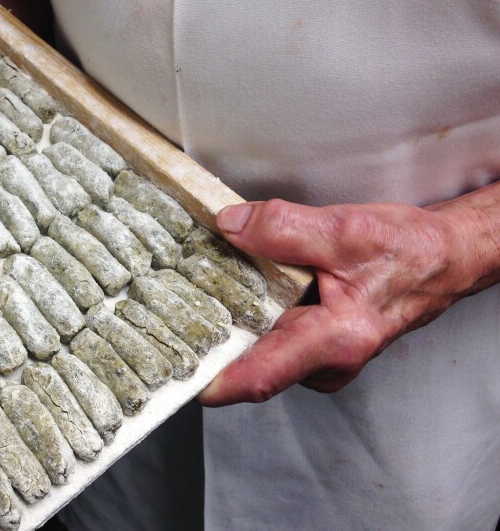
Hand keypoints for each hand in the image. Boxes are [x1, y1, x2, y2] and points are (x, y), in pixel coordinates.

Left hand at [196, 191, 499, 406]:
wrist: (442, 260)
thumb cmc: (407, 251)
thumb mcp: (345, 229)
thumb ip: (284, 228)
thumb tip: (230, 225)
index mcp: (335, 339)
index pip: (261, 376)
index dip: (214, 382)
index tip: (176, 376)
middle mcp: (327, 362)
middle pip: (251, 366)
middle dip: (210, 347)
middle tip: (166, 320)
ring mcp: (322, 362)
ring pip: (261, 353)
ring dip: (230, 330)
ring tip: (191, 299)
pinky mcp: (318, 350)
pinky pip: (273, 343)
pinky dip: (251, 322)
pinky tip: (231, 294)